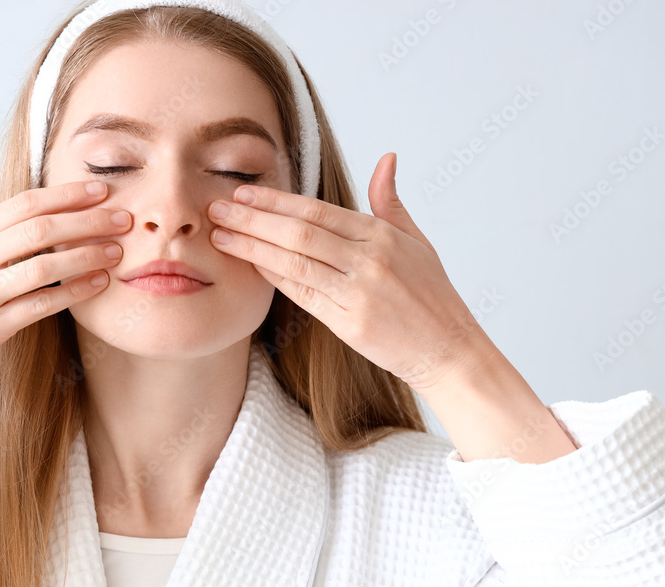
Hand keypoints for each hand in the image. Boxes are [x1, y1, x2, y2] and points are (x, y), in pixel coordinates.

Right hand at [0, 157, 132, 399]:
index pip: (24, 204)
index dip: (67, 194)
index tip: (103, 189)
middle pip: (40, 229)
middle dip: (88, 221)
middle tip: (126, 218)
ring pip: (43, 267)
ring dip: (86, 257)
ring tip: (118, 252)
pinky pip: (40, 306)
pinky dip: (74, 294)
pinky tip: (99, 285)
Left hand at [207, 152, 493, 394]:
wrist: (447, 350)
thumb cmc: (431, 296)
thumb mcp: (417, 241)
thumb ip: (390, 201)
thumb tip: (386, 158)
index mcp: (382, 235)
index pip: (318, 211)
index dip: (277, 200)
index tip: (244, 192)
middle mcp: (370, 259)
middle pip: (300, 232)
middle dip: (254, 218)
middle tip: (217, 208)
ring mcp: (359, 292)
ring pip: (296, 261)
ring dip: (253, 246)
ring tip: (221, 235)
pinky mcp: (350, 323)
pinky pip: (303, 294)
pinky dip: (274, 277)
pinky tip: (250, 264)